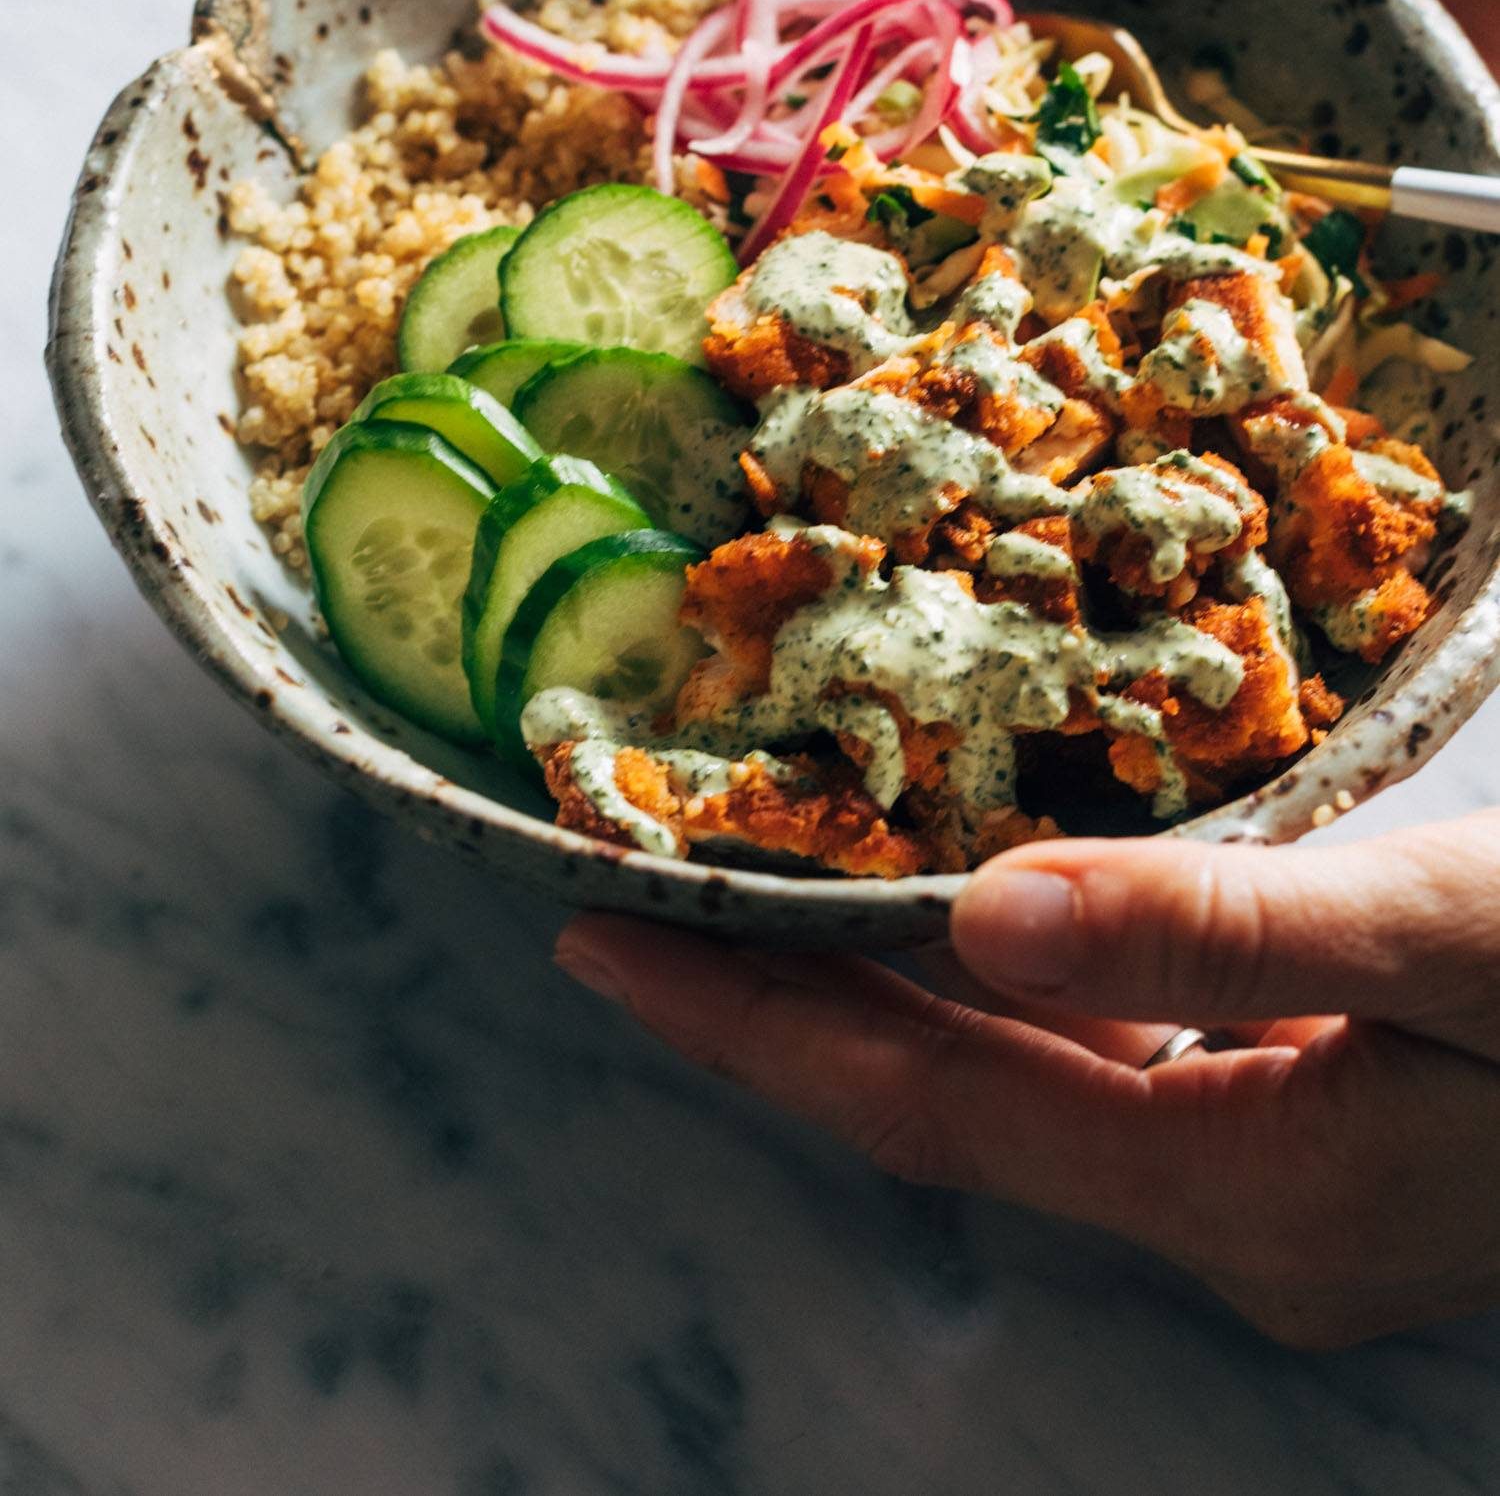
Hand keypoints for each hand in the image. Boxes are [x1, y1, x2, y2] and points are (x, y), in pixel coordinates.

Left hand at [556, 811, 1499, 1346]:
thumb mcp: (1448, 940)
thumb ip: (1219, 932)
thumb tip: (980, 915)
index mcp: (1244, 1195)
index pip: (928, 1109)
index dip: (754, 1028)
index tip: (604, 942)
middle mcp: (1240, 1220)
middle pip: (954, 1107)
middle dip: (788, 1009)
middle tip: (646, 895)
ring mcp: (1283, 1191)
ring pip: (1027, 1085)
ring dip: (896, 992)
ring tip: (768, 888)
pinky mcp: (1323, 1141)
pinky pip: (1111, 1065)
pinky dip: (1017, 990)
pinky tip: (977, 916)